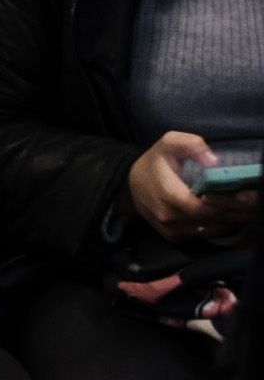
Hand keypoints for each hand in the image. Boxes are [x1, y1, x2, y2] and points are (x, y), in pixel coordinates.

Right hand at [128, 131, 256, 244]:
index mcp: (169, 195)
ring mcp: (172, 230)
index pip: (205, 206)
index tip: (252, 196)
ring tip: (251, 211)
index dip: (230, 203)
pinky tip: (235, 217)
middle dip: (239, 212)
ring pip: (212, 230)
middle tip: (258, 204)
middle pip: (213, 220)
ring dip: (234, 221)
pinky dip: (223, 227)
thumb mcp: (169, 142)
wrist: (129, 186)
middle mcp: (170, 217)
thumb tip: (213, 160)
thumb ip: (191, 145)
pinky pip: (205, 235)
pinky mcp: (175, 237)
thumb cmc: (154, 162)